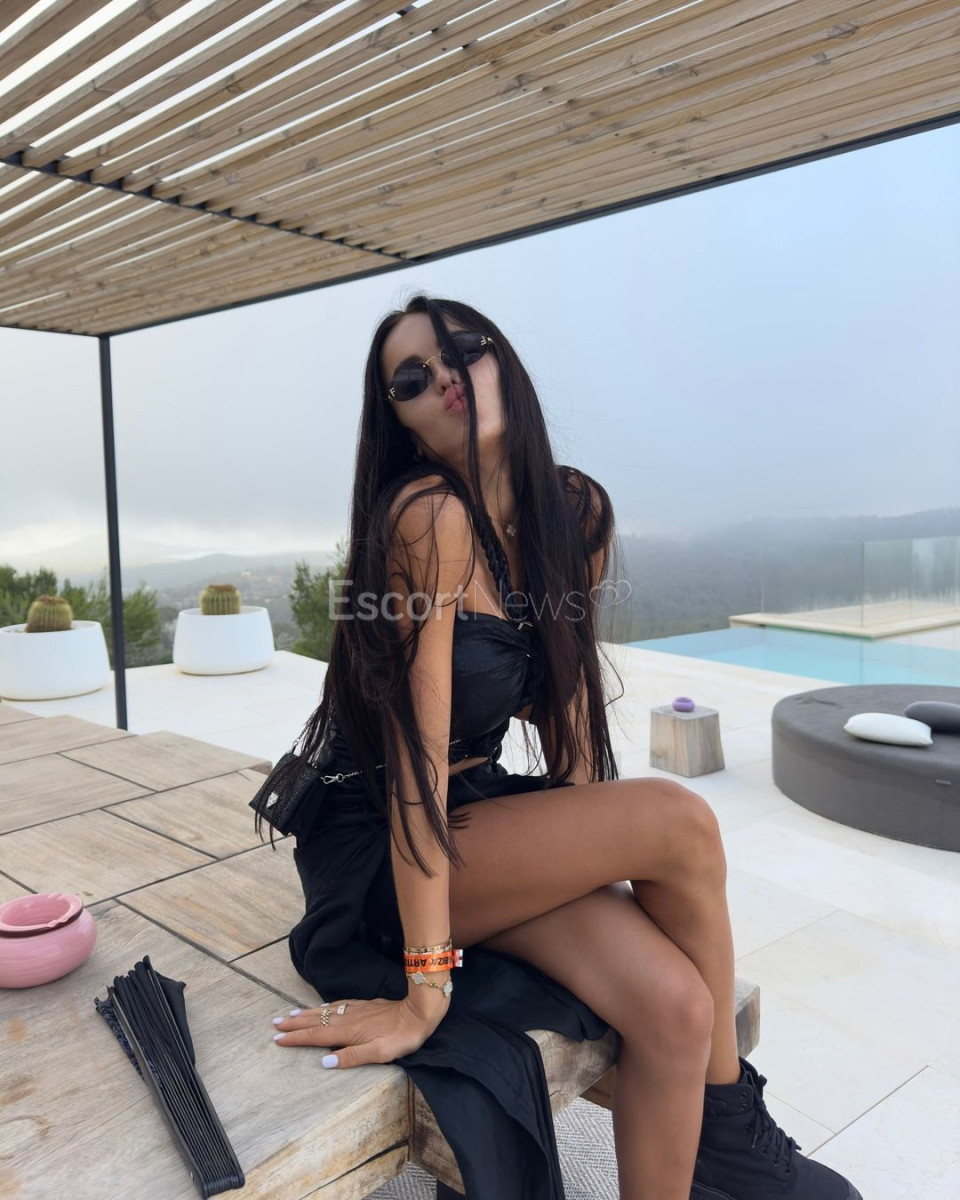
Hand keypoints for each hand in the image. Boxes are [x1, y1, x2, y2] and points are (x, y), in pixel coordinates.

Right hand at [271, 993, 446, 1068]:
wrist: (419, 1012)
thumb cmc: (401, 1038)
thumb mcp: (379, 1054)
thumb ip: (351, 1057)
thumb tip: (324, 1062)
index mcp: (348, 1033)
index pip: (316, 1036)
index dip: (296, 1038)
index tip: (277, 1039)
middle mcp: (348, 1019)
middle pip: (316, 1020)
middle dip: (295, 1023)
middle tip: (275, 1023)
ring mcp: (356, 1010)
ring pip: (325, 1011)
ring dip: (306, 1013)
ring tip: (290, 1014)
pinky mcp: (365, 1005)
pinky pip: (338, 1004)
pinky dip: (325, 1006)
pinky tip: (323, 1005)